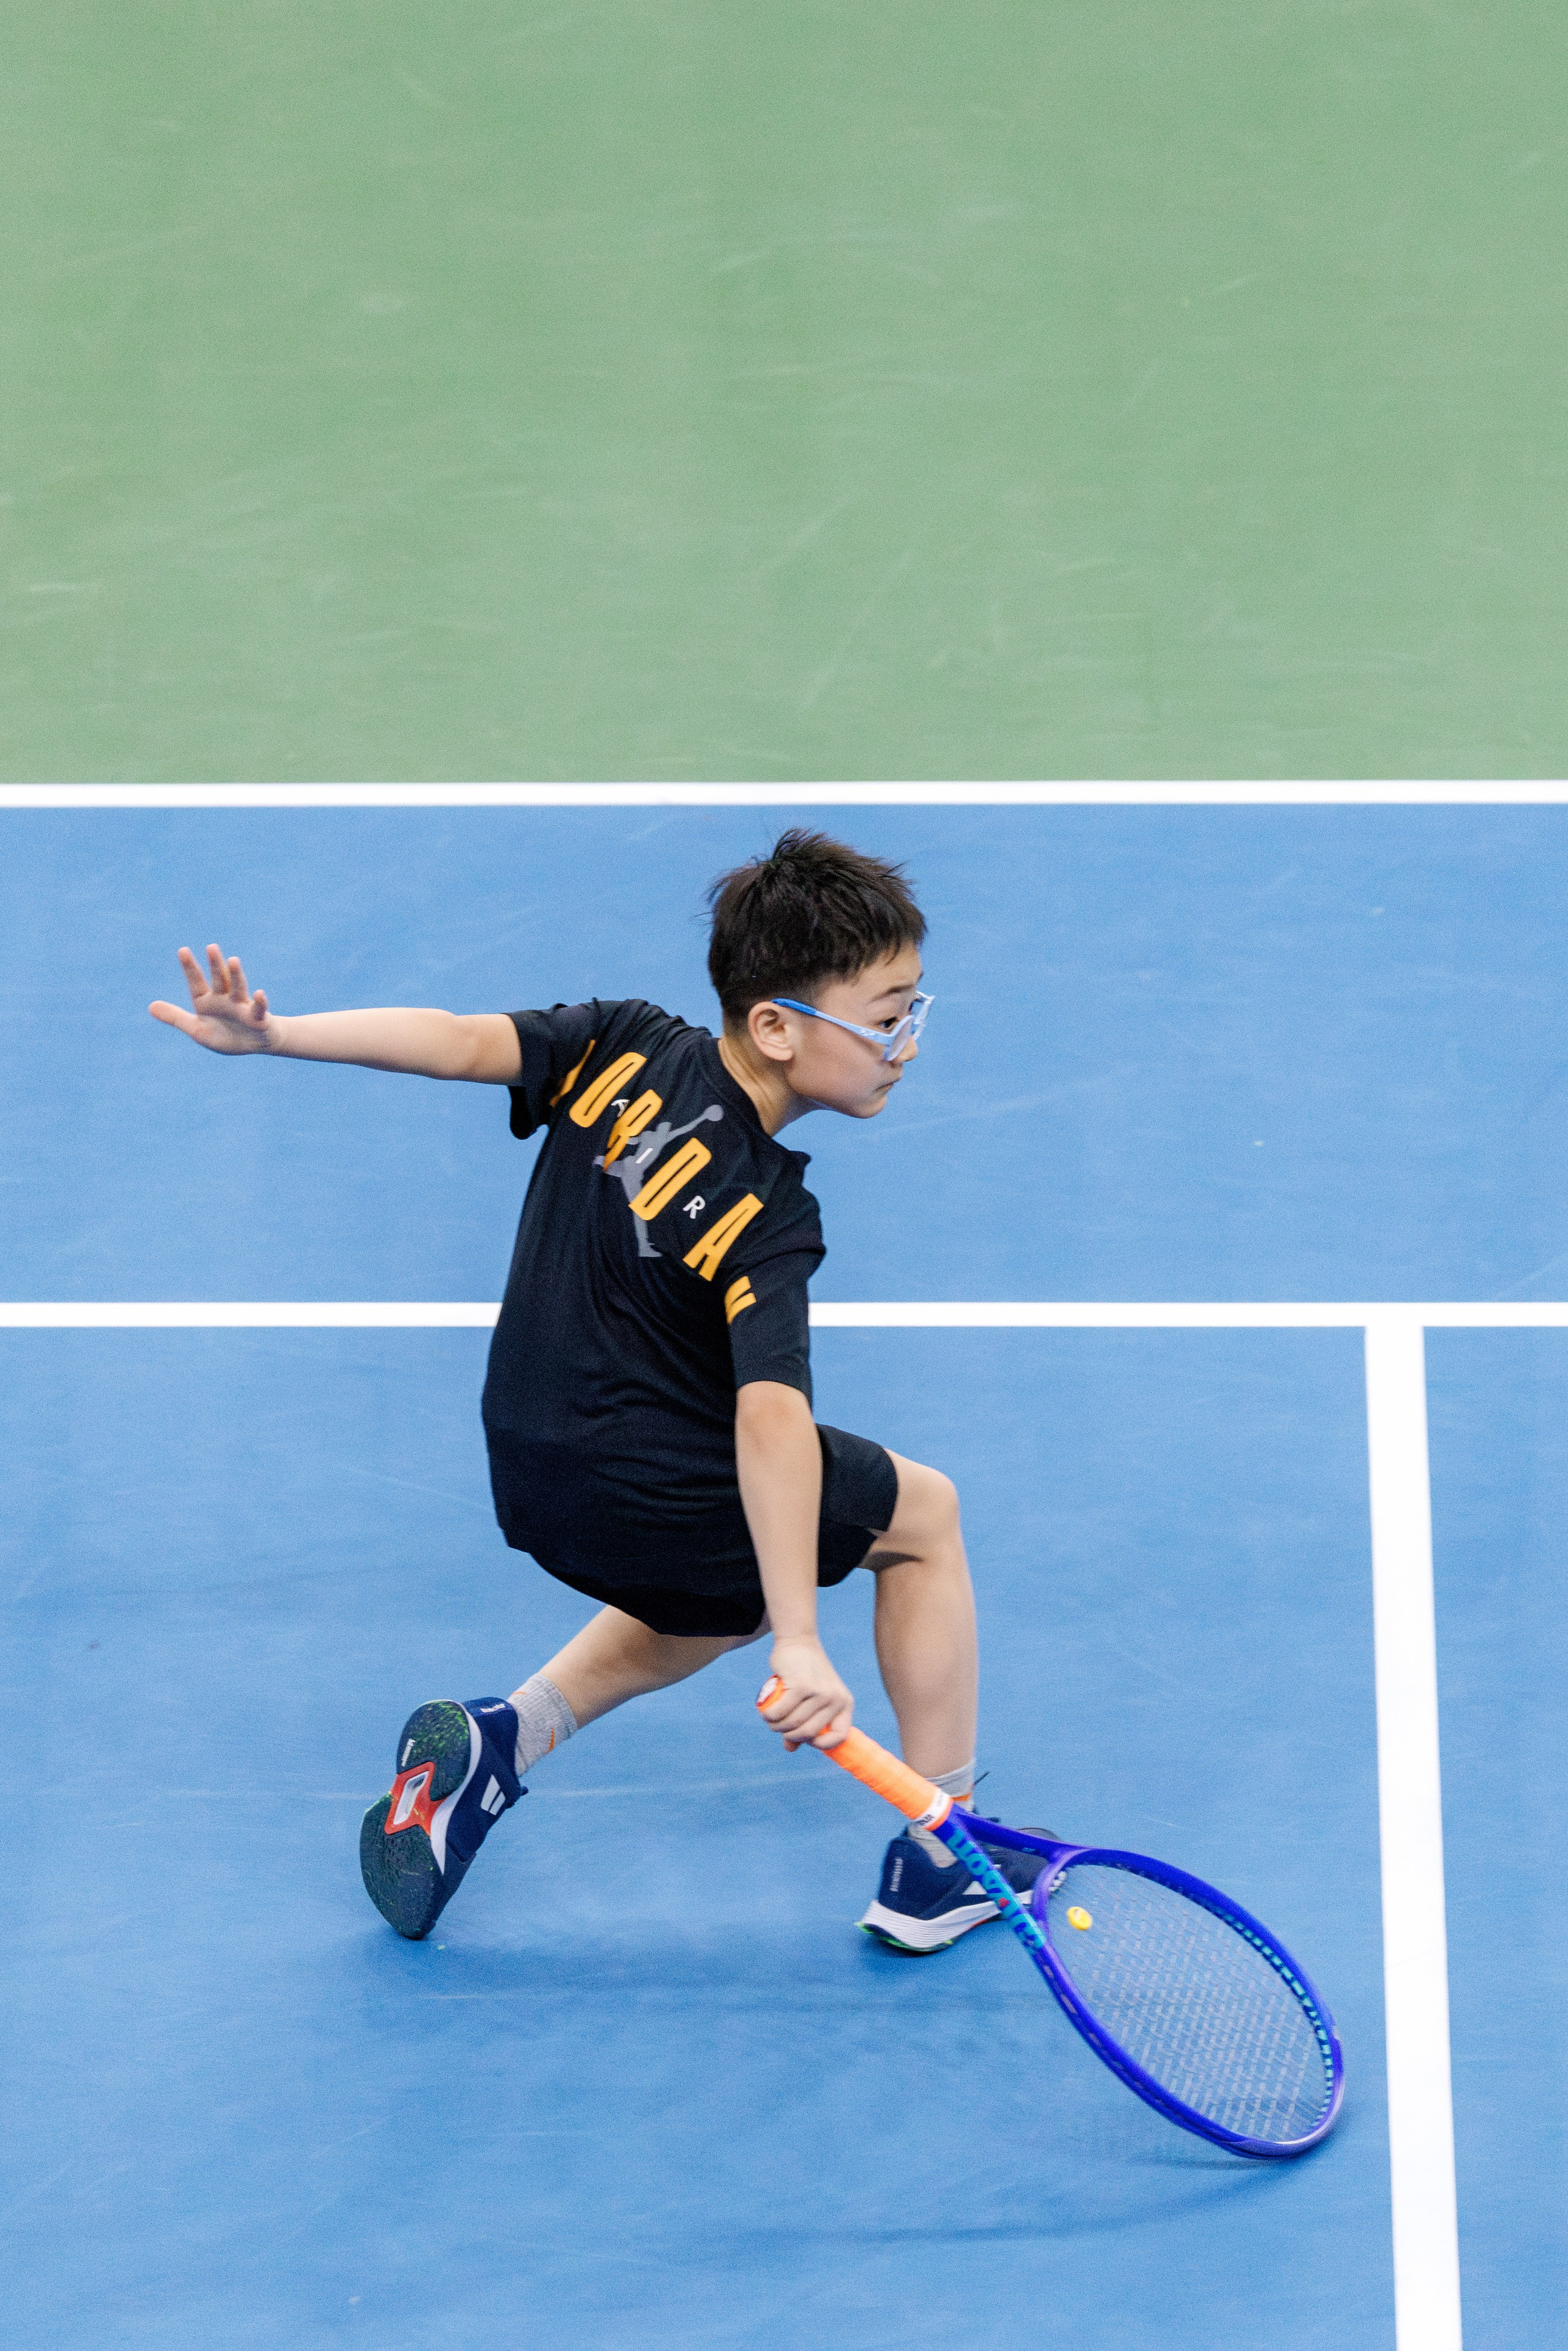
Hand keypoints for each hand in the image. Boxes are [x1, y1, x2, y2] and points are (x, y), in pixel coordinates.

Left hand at [149, 944, 276, 1054]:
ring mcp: (242, 1007)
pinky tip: (258, 994)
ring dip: (236, 975)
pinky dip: (259, 1002)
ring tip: (233, 961)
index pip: (196, 983)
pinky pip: (259, 1009)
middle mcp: (224, 1000)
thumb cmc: (225, 1035)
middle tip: (211, 947)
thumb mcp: (197, 1030)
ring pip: (238, 988)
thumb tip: (150, 1006)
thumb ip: (175, 1017)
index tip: (183, 951)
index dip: (190, 968)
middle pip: (218, 980)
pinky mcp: (258, 1019)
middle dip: (215, 965)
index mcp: (206, 1002)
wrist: (254, 1044)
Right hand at [759, 1633, 852, 1751]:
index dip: (821, 1744)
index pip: (840, 1736)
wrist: (799, 1642)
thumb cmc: (805, 1674)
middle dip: (789, 1734)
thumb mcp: (811, 1699)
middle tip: (778, 1726)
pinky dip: (770, 1716)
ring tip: (770, 1719)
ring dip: (776, 1726)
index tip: (805, 1739)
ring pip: (793, 1723)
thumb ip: (803, 1723)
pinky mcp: (802, 1686)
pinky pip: (781, 1711)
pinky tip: (766, 1713)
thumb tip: (790, 1749)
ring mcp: (820, 1692)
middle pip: (809, 1732)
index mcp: (845, 1704)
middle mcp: (836, 1699)